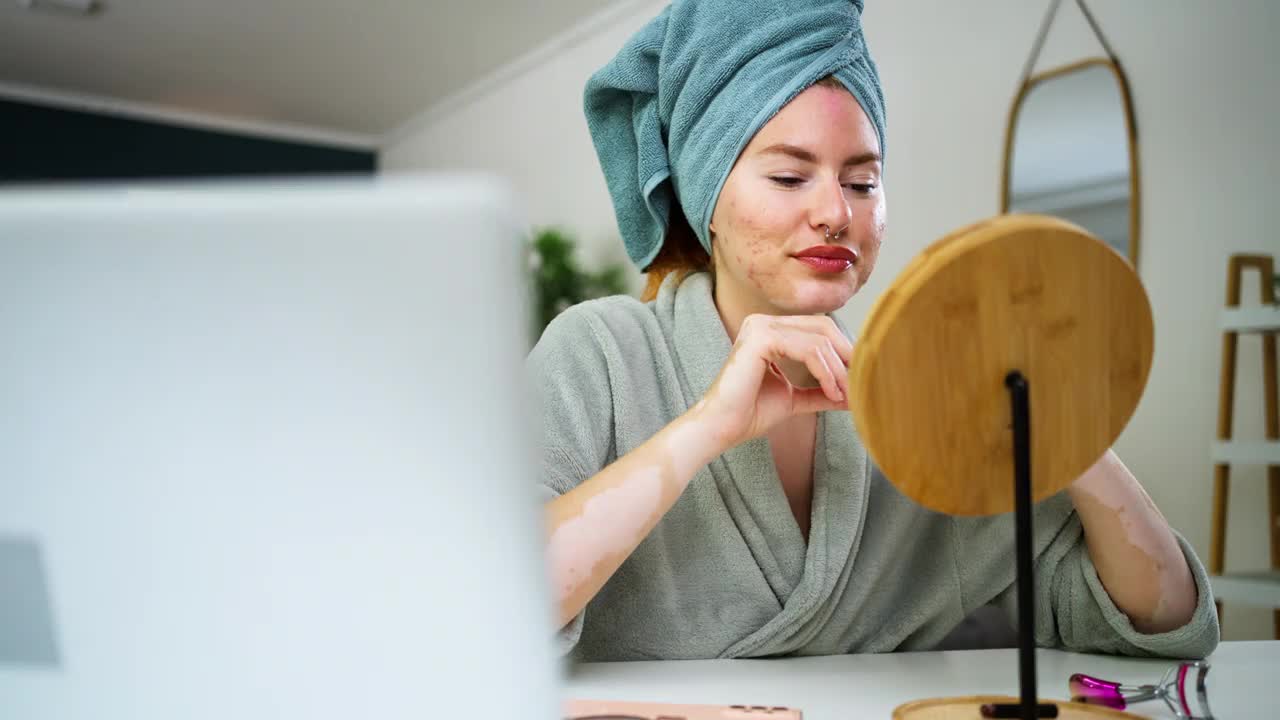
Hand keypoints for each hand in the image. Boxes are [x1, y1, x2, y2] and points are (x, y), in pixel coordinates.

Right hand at [689, 314, 852, 451]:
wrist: (722, 428)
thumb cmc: (750, 413)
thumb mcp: (795, 398)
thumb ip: (821, 391)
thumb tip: (856, 393)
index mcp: (769, 330)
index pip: (819, 330)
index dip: (843, 352)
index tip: (858, 381)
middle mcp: (763, 322)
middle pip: (823, 327)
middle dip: (846, 356)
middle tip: (859, 384)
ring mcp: (761, 326)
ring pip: (819, 340)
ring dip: (838, 370)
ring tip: (844, 395)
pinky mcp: (761, 338)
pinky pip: (808, 349)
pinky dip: (826, 371)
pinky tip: (831, 392)